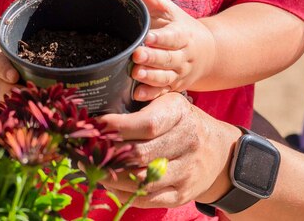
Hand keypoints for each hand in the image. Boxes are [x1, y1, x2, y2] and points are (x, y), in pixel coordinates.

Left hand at [101, 92, 240, 208]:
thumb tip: (99, 116)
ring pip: (140, 180)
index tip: (93, 127)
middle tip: (84, 151)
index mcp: (180, 114)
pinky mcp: (181, 194)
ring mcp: (186, 171)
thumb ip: (142, 106)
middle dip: (107, 154)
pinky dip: (123, 193)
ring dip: (110, 176)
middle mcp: (187, 141)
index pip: (147, 124)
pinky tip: (108, 183)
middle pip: (140, 154)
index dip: (117, 128)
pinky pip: (146, 198)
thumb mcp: (169, 105)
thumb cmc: (183, 124)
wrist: (220, 153)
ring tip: (91, 168)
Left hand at [125, 0, 216, 101]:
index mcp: (182, 34)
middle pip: (168, 58)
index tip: (147, 37)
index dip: (161, 38)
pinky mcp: (174, 86)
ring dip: (151, 78)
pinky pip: (163, 92)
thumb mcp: (168, 9)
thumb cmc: (180, 26)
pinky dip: (151, 95)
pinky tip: (137, 95)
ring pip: (166, 77)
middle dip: (153, 58)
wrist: (208, 52)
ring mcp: (179, 73)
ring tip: (135, 75)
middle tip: (137, 56)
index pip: (172, 37)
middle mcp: (183, 55)